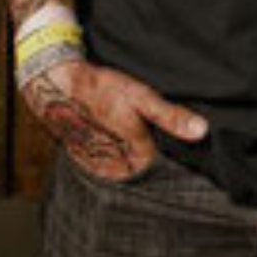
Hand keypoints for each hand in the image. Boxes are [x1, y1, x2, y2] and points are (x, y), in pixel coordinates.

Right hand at [19, 59, 206, 180]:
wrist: (55, 87)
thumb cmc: (100, 90)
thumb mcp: (141, 97)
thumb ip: (170, 117)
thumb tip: (201, 131)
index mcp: (139, 157)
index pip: (164, 155)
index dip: (161, 135)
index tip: (152, 117)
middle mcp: (120, 169)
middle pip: (143, 158)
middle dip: (142, 140)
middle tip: (131, 115)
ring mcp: (100, 167)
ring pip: (123, 159)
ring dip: (122, 144)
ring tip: (114, 119)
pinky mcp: (85, 160)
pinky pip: (104, 157)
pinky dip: (105, 144)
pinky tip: (101, 125)